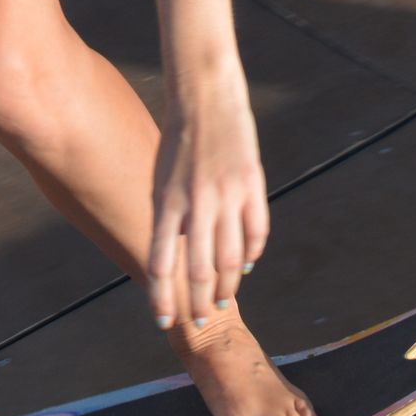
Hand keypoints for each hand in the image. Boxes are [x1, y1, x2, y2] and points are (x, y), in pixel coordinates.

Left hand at [147, 67, 269, 328]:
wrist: (204, 94)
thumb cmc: (177, 140)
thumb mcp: (161, 179)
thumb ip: (168, 218)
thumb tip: (178, 257)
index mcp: (166, 201)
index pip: (160, 263)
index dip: (161, 298)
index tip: (163, 321)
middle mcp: (196, 202)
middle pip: (198, 271)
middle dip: (197, 303)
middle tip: (199, 320)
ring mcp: (227, 194)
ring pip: (231, 260)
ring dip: (226, 287)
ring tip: (222, 299)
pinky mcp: (252, 183)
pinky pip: (256, 233)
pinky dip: (251, 255)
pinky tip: (245, 266)